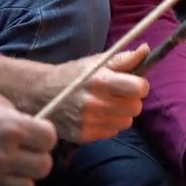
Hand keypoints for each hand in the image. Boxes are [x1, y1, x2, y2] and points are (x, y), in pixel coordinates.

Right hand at [0, 46, 149, 143]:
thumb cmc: (73, 75)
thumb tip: (145, 50)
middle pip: (135, 108)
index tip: (133, 83)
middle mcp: (95, 103)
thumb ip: (123, 58)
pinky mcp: (84, 136)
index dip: (140, 85)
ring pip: (126, 122)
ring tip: (106, 104)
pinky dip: (108, 124)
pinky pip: (112, 132)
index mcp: (100, 80)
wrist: (40, 94)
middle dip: (131, 100)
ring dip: (121, 114)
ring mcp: (89, 121)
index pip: (139, 88)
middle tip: (118, 95)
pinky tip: (96, 115)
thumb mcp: (96, 62)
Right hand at [0, 77, 57, 185]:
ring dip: (17, 177)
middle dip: (34, 156)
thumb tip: (26, 124)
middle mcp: (3, 157)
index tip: (33, 132)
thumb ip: (10, 112)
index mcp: (10, 127)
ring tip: (0, 166)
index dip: (41, 134)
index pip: (49, 139)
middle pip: (43, 167)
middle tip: (19, 150)